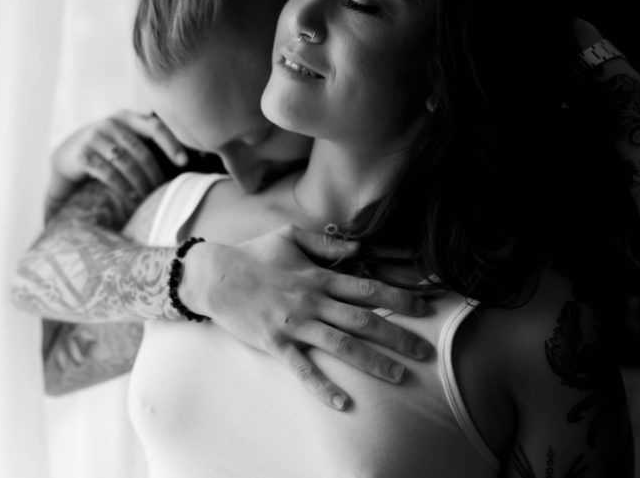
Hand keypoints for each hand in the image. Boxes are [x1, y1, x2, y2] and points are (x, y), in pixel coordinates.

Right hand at [46, 110, 187, 207]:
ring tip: (147, 198)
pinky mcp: (82, 154)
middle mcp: (110, 123)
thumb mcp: (125, 137)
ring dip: (139, 184)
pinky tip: (131, 199)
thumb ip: (148, 140)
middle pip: (140, 150)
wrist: (67, 155)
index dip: (171, 143)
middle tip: (161, 192)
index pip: (154, 126)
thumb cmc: (106, 149)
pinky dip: (122, 187)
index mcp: (126, 116)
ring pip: (125, 163)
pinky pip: (107, 173)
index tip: (184, 161)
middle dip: (154, 174)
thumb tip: (192, 157)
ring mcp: (94, 137)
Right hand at [181, 225, 432, 411]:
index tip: (425, 308)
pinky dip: (322, 386)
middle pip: (363, 320)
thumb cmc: (253, 254)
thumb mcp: (290, 236)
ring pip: (341, 345)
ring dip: (372, 361)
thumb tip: (359, 247)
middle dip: (397, 336)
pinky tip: (342, 402)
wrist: (214, 275)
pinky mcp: (275, 342)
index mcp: (319, 277)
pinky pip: (302, 368)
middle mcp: (312, 301)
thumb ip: (326, 243)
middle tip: (425, 351)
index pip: (368, 289)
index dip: (399, 298)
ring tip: (399, 376)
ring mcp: (294, 323)